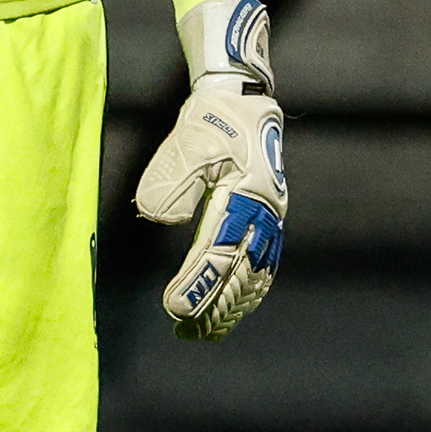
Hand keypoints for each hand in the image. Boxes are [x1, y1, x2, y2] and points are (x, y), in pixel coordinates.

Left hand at [132, 0, 283, 341]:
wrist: (243, 98)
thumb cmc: (212, 119)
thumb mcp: (187, 140)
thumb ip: (172, 177)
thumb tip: (158, 217)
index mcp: (245, 195)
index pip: (218, 251)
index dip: (197, 283)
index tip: (174, 308)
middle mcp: (264, 212)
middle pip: (239, 273)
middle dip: (213, 307)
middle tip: (185, 333)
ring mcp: (272, 218)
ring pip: (255, 275)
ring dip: (231, 307)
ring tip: (206, 333)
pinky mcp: (270, 220)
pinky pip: (266, 266)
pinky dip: (250, 293)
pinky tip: (235, 309)